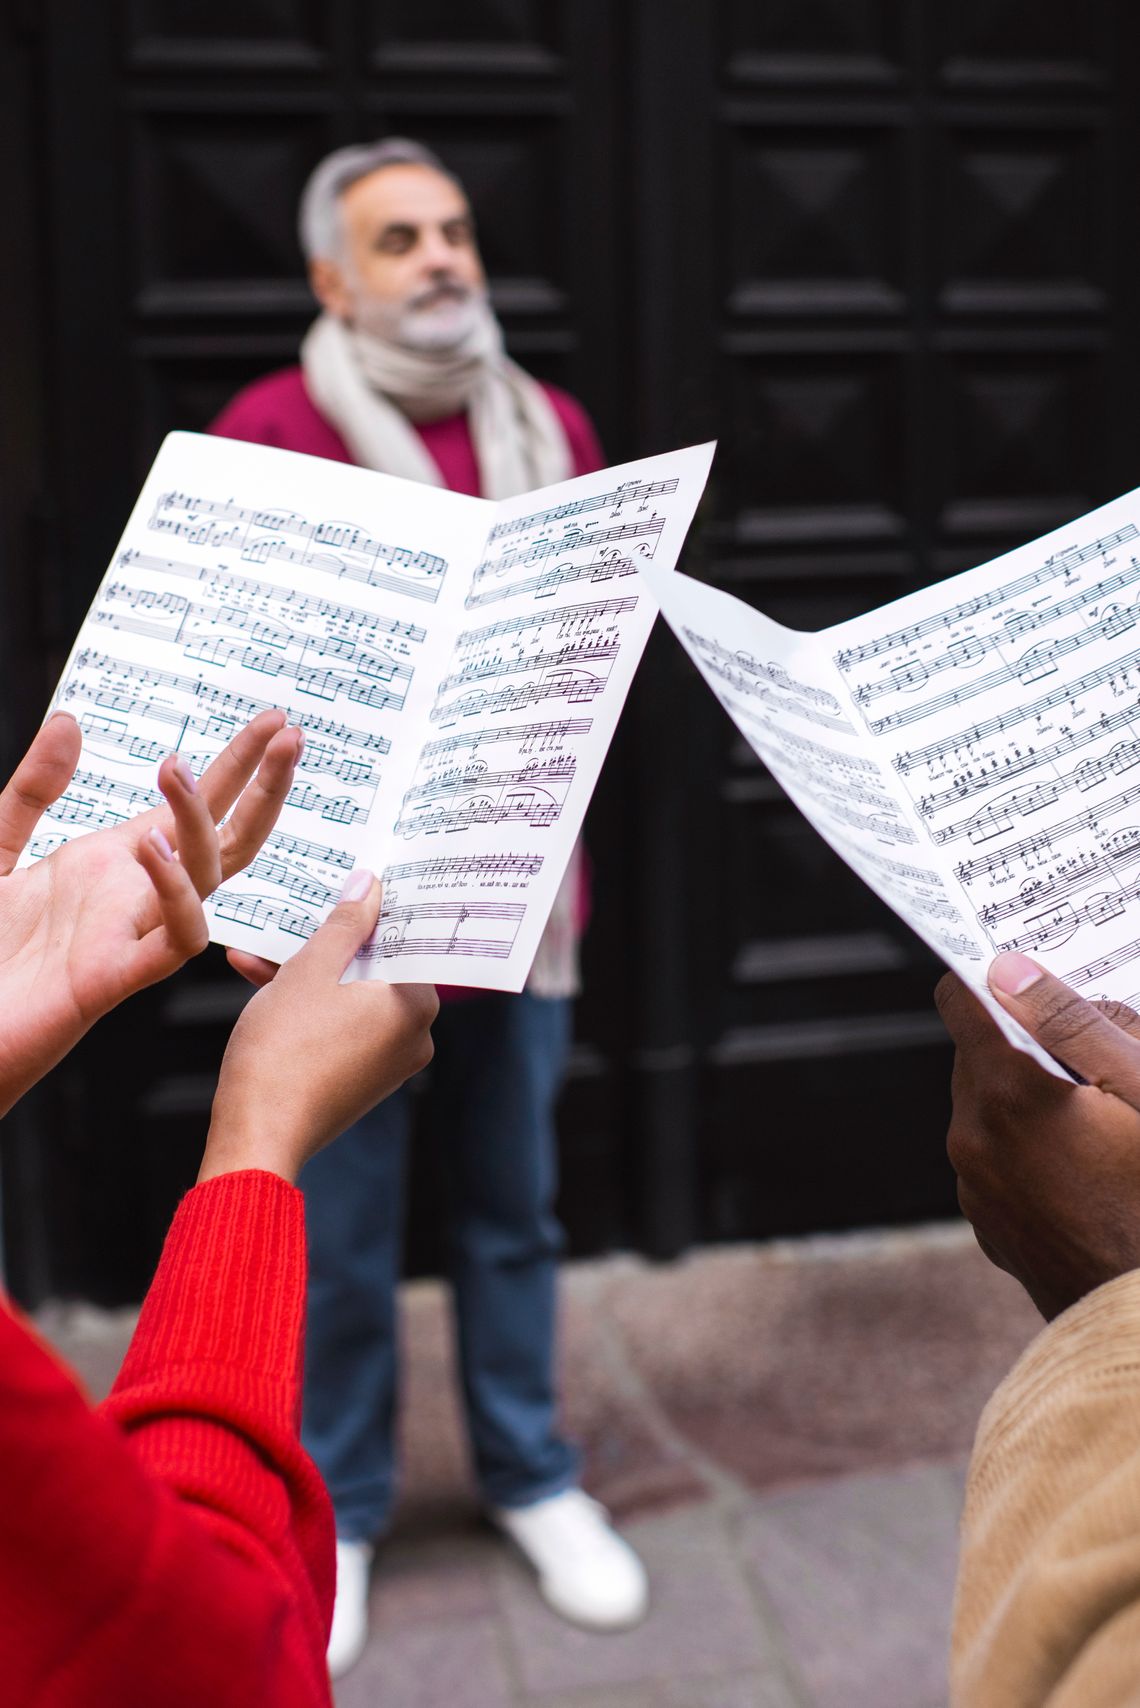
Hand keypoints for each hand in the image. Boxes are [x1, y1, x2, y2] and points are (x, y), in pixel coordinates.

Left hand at [0, 708, 300, 1116]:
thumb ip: (33, 790)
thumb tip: (70, 721)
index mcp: (114, 867)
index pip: (195, 809)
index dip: (237, 764)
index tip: (275, 719)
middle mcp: (135, 898)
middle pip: (226, 839)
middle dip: (262, 786)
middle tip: (288, 733)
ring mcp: (131, 936)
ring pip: (207, 880)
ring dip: (201, 823)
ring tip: (176, 768)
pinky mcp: (113, 978)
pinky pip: (176, 940)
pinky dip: (177, 895)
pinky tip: (153, 847)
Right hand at [200, 871, 436, 1184]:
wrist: (256, 1134)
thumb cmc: (284, 1050)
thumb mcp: (311, 969)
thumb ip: (344, 923)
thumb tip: (369, 887)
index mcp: (416, 1004)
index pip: (406, 939)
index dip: (376, 908)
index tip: (356, 882)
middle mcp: (414, 1036)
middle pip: (375, 967)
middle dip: (329, 941)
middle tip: (300, 912)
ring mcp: (388, 1062)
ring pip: (350, 995)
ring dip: (307, 971)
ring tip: (259, 949)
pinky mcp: (359, 1079)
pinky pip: (340, 1025)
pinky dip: (308, 1005)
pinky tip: (259, 981)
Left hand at [936, 951, 1139, 1319]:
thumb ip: (1080, 1025)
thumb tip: (1009, 971)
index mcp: (1004, 1094)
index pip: (958, 1002)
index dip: (987, 978)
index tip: (1017, 966)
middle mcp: (971, 1139)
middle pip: (978, 1058)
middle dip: (1028, 1047)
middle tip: (1093, 1057)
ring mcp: (977, 1191)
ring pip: (987, 1112)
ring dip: (1029, 1102)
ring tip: (1100, 1122)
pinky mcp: (991, 1228)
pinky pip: (997, 1163)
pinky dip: (1030, 1151)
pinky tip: (1090, 1170)